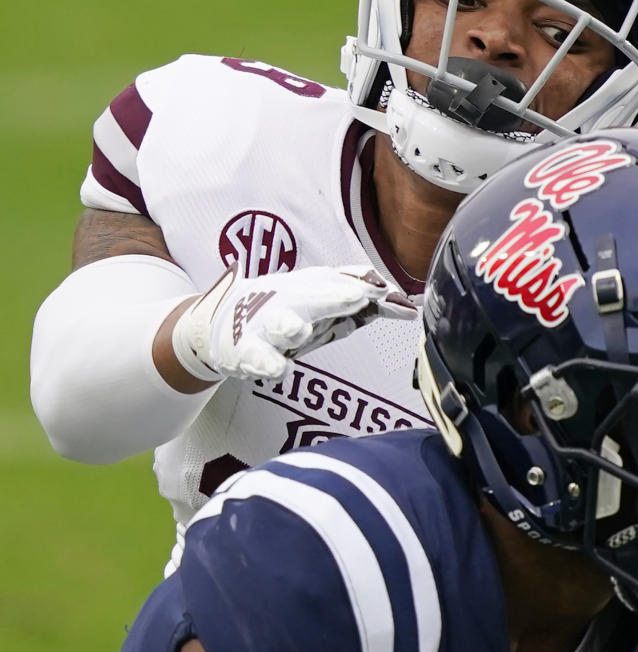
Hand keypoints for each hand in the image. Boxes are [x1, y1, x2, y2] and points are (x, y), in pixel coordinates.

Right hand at [171, 262, 415, 381]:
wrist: (218, 325)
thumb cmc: (280, 313)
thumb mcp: (318, 305)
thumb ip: (358, 305)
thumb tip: (404, 303)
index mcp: (305, 288)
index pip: (336, 283)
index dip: (362, 285)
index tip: (388, 290)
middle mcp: (285, 300)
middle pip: (309, 295)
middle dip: (332, 295)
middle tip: (358, 296)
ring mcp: (262, 324)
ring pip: (278, 322)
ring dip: (289, 324)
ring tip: (301, 329)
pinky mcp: (242, 349)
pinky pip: (255, 356)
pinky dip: (266, 362)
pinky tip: (279, 369)